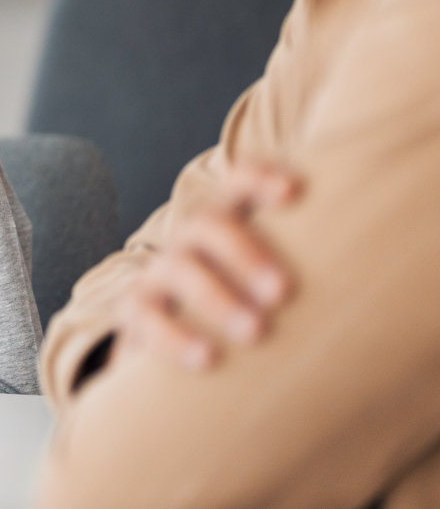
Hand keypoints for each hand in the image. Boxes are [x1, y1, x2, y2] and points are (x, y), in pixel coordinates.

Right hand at [118, 161, 300, 370]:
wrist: (165, 330)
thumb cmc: (242, 299)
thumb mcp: (268, 270)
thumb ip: (313, 256)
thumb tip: (403, 260)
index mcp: (226, 218)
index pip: (238, 181)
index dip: (260, 178)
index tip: (296, 191)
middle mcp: (189, 238)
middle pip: (208, 224)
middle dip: (246, 253)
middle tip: (283, 291)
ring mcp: (160, 272)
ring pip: (180, 268)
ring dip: (217, 297)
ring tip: (256, 331)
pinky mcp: (135, 311)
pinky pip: (148, 318)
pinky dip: (175, 337)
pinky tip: (208, 359)